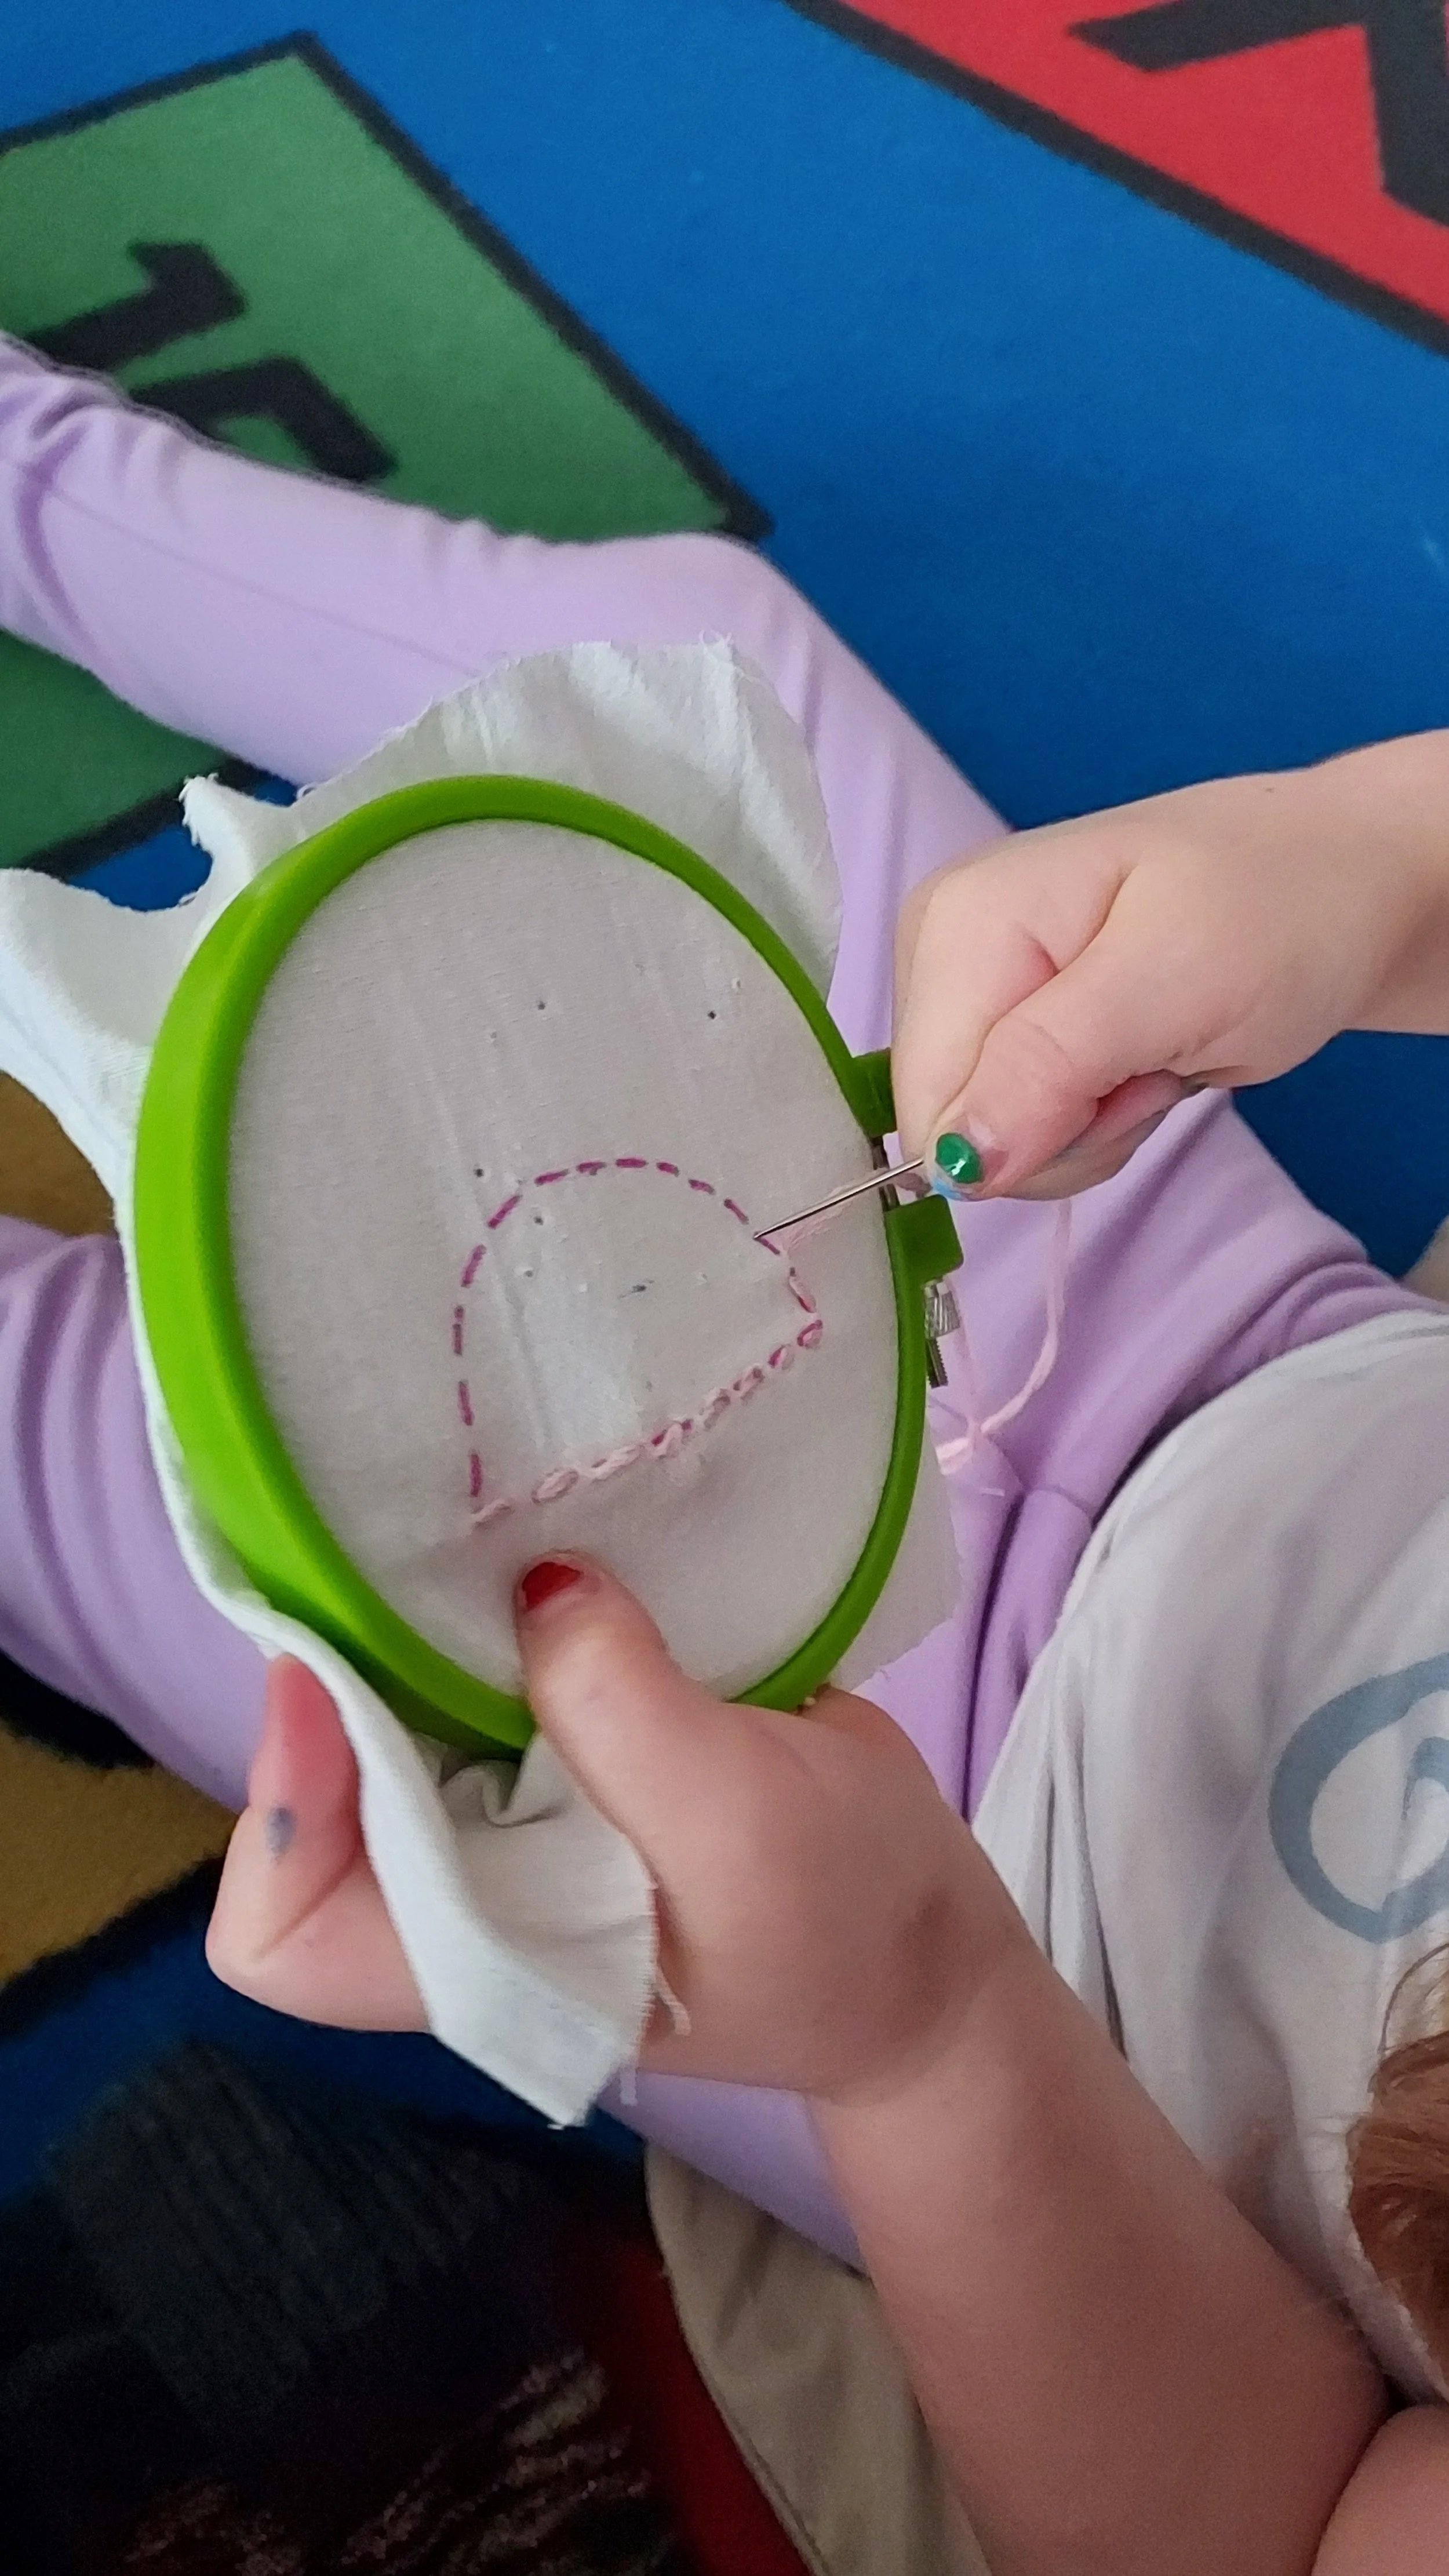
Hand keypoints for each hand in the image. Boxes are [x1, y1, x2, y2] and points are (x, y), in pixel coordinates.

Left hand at [207, 1559, 1020, 2103]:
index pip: (287, 1935)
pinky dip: (483, 1621)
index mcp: (481, 1971)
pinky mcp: (565, 1760)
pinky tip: (528, 1563)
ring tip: (441, 1541)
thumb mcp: (745, 1821)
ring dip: (402, 1637)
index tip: (329, 1680)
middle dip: (335, 1683)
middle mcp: (463, 1905)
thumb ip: (622, 1710)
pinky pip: (475, 1684)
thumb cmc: (844, 1919)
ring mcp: (511, 1832)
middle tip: (378, 1559)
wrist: (930, 1942)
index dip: (282, 1812)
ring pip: (386, 1727)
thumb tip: (537, 1590)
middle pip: (316, 1805)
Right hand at [892, 734, 1448, 1196]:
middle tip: (1150, 1064)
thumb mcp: (1173, 980)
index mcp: (957, 921)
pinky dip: (1095, 1121)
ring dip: (1088, 1130)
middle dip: (1061, 1131)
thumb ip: (1050, 1063)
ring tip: (1156, 1055)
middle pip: (951, 1128)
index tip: (1124, 1077)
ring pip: (988, 1142)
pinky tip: (1143, 1061)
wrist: (1340, 883)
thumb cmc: (1276, 911)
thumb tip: (955, 1161)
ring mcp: (977, 991)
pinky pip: (1022, 1128)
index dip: (1029, 1131)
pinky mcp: (1011, 1027)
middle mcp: (942, 952)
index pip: (930, 1104)